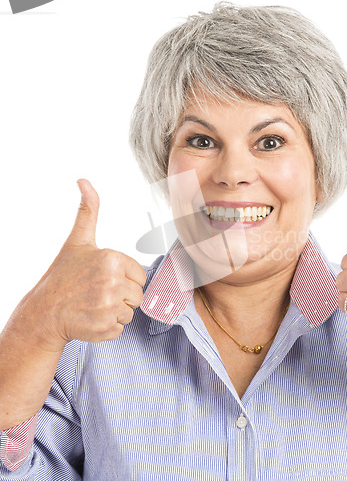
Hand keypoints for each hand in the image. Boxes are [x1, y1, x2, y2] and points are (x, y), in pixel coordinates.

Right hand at [21, 179, 146, 350]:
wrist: (43, 313)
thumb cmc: (63, 275)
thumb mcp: (78, 240)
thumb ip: (88, 211)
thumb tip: (84, 181)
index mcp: (112, 259)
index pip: (140, 275)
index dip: (124, 278)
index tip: (102, 278)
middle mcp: (112, 282)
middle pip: (138, 295)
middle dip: (121, 296)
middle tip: (96, 293)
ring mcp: (108, 307)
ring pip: (130, 312)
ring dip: (115, 312)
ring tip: (93, 305)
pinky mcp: (104, 328)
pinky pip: (120, 328)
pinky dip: (107, 327)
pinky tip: (90, 319)